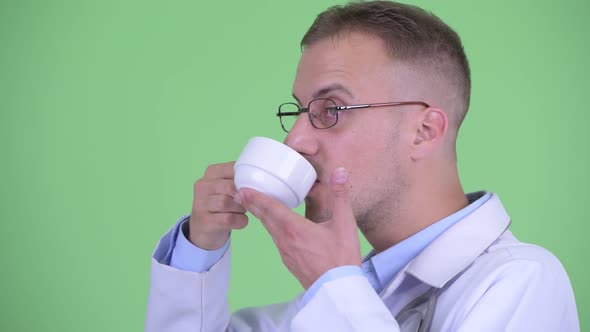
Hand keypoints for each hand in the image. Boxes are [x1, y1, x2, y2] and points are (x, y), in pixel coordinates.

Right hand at [189, 161, 247, 249]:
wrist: (205, 228)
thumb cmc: (223, 204)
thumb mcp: (229, 187)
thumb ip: (241, 179)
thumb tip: (263, 177)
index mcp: (211, 172)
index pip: (232, 169)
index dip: (246, 180)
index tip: (251, 188)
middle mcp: (202, 186)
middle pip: (230, 187)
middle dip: (244, 196)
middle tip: (249, 202)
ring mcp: (200, 204)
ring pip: (226, 202)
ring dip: (241, 208)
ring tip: (243, 211)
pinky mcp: (204, 221)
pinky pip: (228, 219)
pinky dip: (240, 220)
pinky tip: (241, 220)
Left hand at [236, 167, 360, 288]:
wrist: (338, 290)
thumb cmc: (342, 258)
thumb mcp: (344, 224)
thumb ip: (340, 196)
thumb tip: (339, 172)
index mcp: (295, 229)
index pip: (271, 208)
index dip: (256, 197)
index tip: (242, 189)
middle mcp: (285, 240)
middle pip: (264, 218)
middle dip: (252, 204)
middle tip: (239, 192)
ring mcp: (284, 253)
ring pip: (269, 230)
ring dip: (260, 216)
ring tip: (254, 205)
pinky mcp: (288, 261)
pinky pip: (275, 240)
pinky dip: (270, 228)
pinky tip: (274, 226)